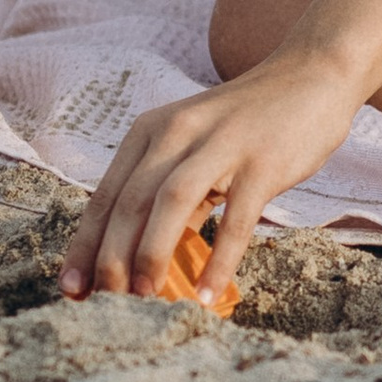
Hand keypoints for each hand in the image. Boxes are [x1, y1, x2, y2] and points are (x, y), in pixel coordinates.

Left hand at [59, 49, 359, 303]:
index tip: (70, 288)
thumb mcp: (193, 147)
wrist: (311, 77)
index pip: (106, 195)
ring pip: (171, 203)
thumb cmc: (247, 124)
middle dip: (111, 258)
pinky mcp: (263, 162)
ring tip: (145, 301)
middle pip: (131, 200)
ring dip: (151, 255)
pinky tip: (207, 293)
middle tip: (106, 304)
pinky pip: (235, 218)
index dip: (84, 245)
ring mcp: (221, 145)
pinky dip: (218, 260)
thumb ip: (166, 191)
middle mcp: (178, 132)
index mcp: (151, 131)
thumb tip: (138, 256)